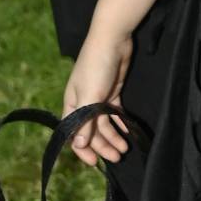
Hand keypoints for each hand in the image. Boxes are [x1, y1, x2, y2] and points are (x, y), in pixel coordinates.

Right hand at [64, 29, 133, 163]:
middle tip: (118, 157)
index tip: (95, 162)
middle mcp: (83, 103)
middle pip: (91, 131)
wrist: (113, 38)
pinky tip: (128, 133)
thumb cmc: (96, 65)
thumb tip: (79, 144)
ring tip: (125, 149)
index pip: (73, 133)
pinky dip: (120, 123)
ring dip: (113, 137)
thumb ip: (84, 121)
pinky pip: (115, 113)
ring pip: (104, 124)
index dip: (82, 149)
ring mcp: (98, 97)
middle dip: (103, 146)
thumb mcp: (89, 94)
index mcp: (72, 104)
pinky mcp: (112, 91)